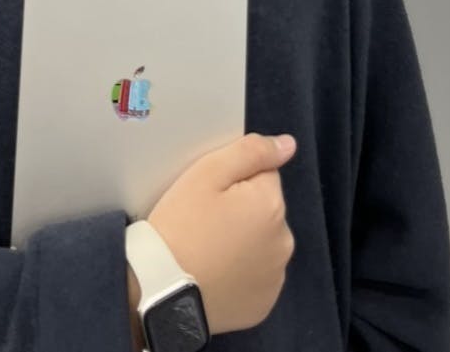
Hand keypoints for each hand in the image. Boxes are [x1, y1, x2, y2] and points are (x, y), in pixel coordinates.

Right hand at [146, 133, 296, 333]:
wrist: (160, 290)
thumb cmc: (181, 225)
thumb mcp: (207, 173)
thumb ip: (251, 152)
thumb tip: (288, 144)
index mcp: (272, 204)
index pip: (262, 174)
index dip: (233, 180)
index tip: (209, 195)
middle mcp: (284, 241)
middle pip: (264, 209)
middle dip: (241, 209)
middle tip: (204, 221)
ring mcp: (275, 277)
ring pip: (261, 242)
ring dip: (243, 241)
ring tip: (207, 249)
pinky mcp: (263, 305)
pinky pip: (255, 275)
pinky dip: (240, 271)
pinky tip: (214, 273)